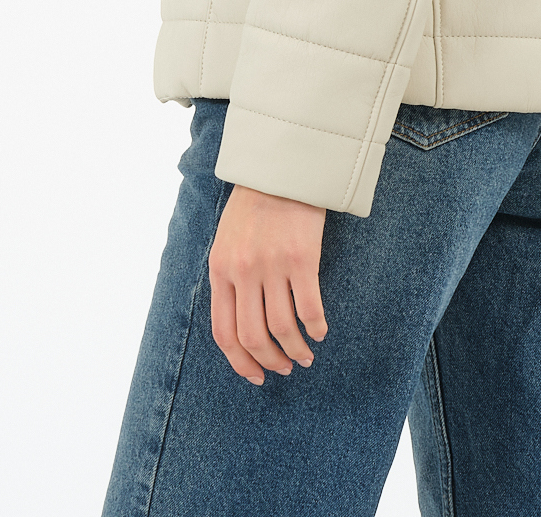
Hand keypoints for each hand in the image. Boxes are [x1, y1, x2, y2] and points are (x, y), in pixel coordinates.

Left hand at [208, 183, 328, 384]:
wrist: (282, 165)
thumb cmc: (256, 203)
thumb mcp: (227, 239)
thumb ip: (229, 276)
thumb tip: (240, 323)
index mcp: (220, 268)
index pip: (224, 332)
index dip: (240, 361)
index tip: (256, 375)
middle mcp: (242, 270)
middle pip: (253, 336)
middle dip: (270, 361)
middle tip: (284, 367)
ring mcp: (272, 265)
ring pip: (282, 327)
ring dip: (295, 350)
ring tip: (304, 355)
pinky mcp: (302, 257)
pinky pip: (309, 307)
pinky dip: (315, 326)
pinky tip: (320, 330)